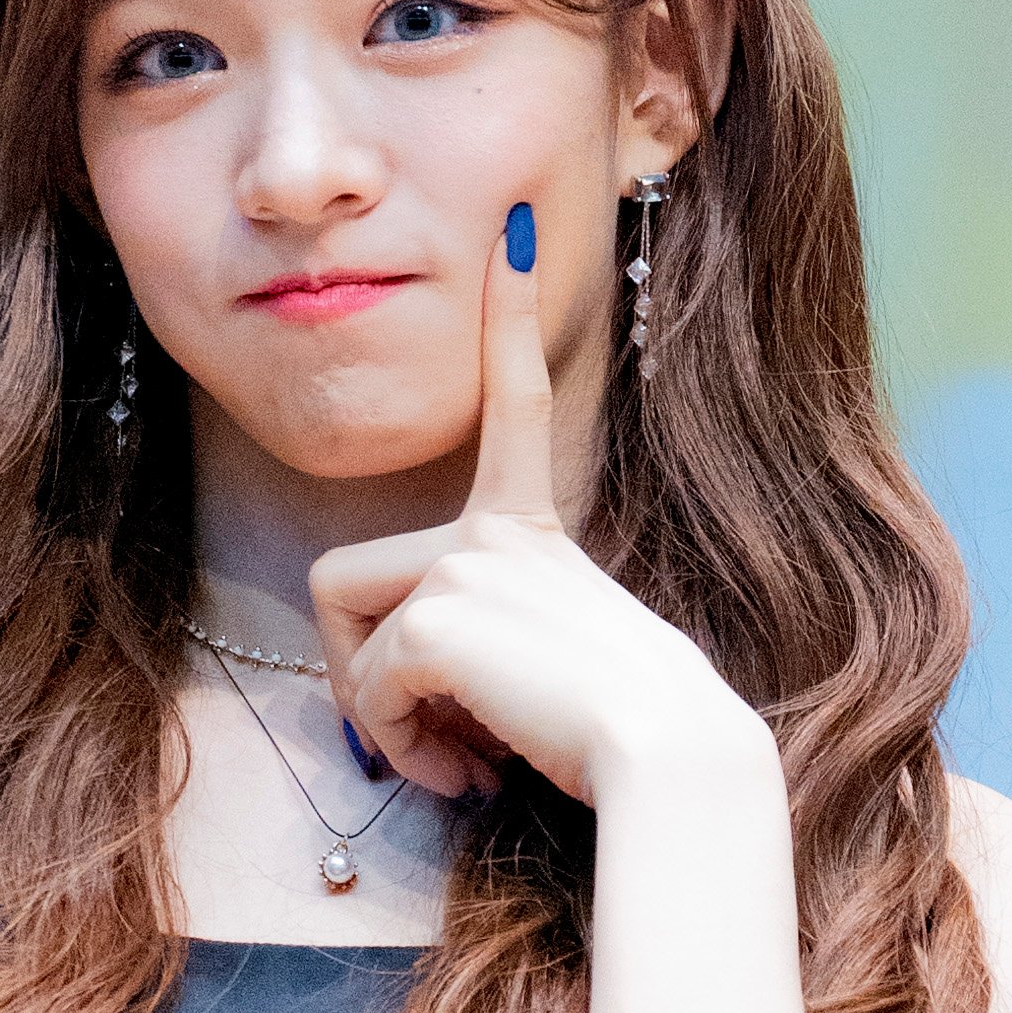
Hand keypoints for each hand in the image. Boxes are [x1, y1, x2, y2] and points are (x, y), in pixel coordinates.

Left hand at [307, 205, 776, 808]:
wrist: (667, 756)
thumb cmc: (619, 737)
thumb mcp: (540, 672)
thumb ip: (468, 662)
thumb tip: (385, 721)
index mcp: (533, 529)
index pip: (519, 405)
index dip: (512, 323)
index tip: (514, 236)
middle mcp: (496, 530)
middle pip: (345, 580)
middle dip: (353, 671)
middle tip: (422, 739)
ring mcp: (466, 563)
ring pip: (347, 641)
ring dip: (382, 719)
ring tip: (455, 762)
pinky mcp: (440, 613)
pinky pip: (369, 691)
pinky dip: (402, 749)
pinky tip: (468, 776)